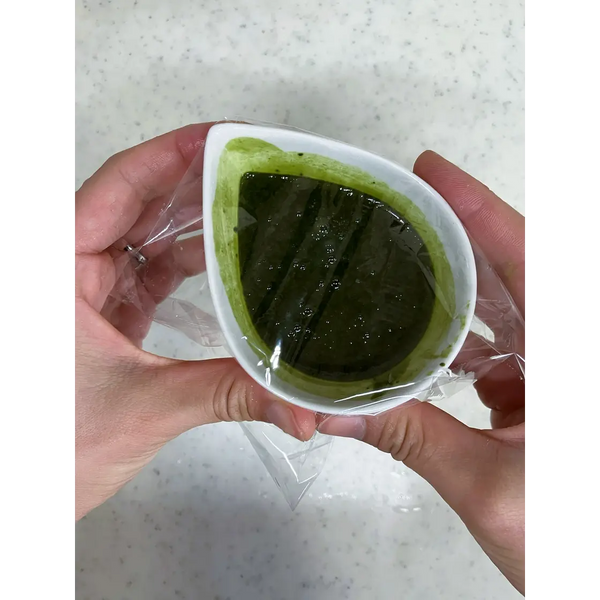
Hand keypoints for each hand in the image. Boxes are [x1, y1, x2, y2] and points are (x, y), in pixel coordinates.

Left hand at [72, 124, 316, 521]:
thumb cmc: (61, 445)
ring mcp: (92, 289)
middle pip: (138, 204)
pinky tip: (226, 259)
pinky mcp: (110, 312)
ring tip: (249, 204)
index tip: (223, 138)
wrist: (35, 484)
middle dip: (194, 182)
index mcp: (63, 267)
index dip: (171, 155)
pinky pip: (151, 270)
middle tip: (252, 167)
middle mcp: (74, 267)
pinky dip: (189, 262)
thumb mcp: (144, 407)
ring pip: (146, 236)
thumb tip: (299, 408)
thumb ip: (226, 395)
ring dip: (195, 221)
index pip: (119, 187)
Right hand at [319, 151, 527, 595]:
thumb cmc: (570, 540)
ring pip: (506, 313)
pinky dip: (464, 346)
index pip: (526, 259)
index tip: (429, 168)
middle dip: (453, 245)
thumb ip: (413, 440)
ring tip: (396, 276)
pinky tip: (428, 350)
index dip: (478, 208)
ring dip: (454, 299)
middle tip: (394, 216)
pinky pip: (506, 351)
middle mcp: (563, 346)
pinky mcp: (548, 394)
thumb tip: (333, 410)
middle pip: (511, 276)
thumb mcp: (491, 489)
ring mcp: (557, 370)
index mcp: (566, 349)